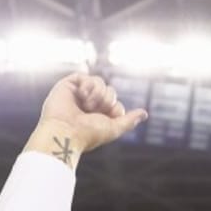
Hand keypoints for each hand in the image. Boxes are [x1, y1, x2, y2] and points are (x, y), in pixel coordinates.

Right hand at [32, 73, 148, 158]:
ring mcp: (78, 95)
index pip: (116, 104)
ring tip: (87, 104)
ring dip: (98, 93)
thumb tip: (144, 113)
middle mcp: (88, 105)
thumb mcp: (114, 128)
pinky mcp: (68, 86)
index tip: (107, 117)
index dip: (115, 108)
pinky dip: (88, 85)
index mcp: (98, 116)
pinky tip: (82, 95)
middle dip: (107, 99)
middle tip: (94, 110)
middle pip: (109, 91)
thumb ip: (129, 121)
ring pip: (99, 82)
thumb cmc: (88, 134)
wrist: (66, 132)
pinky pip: (85, 76)